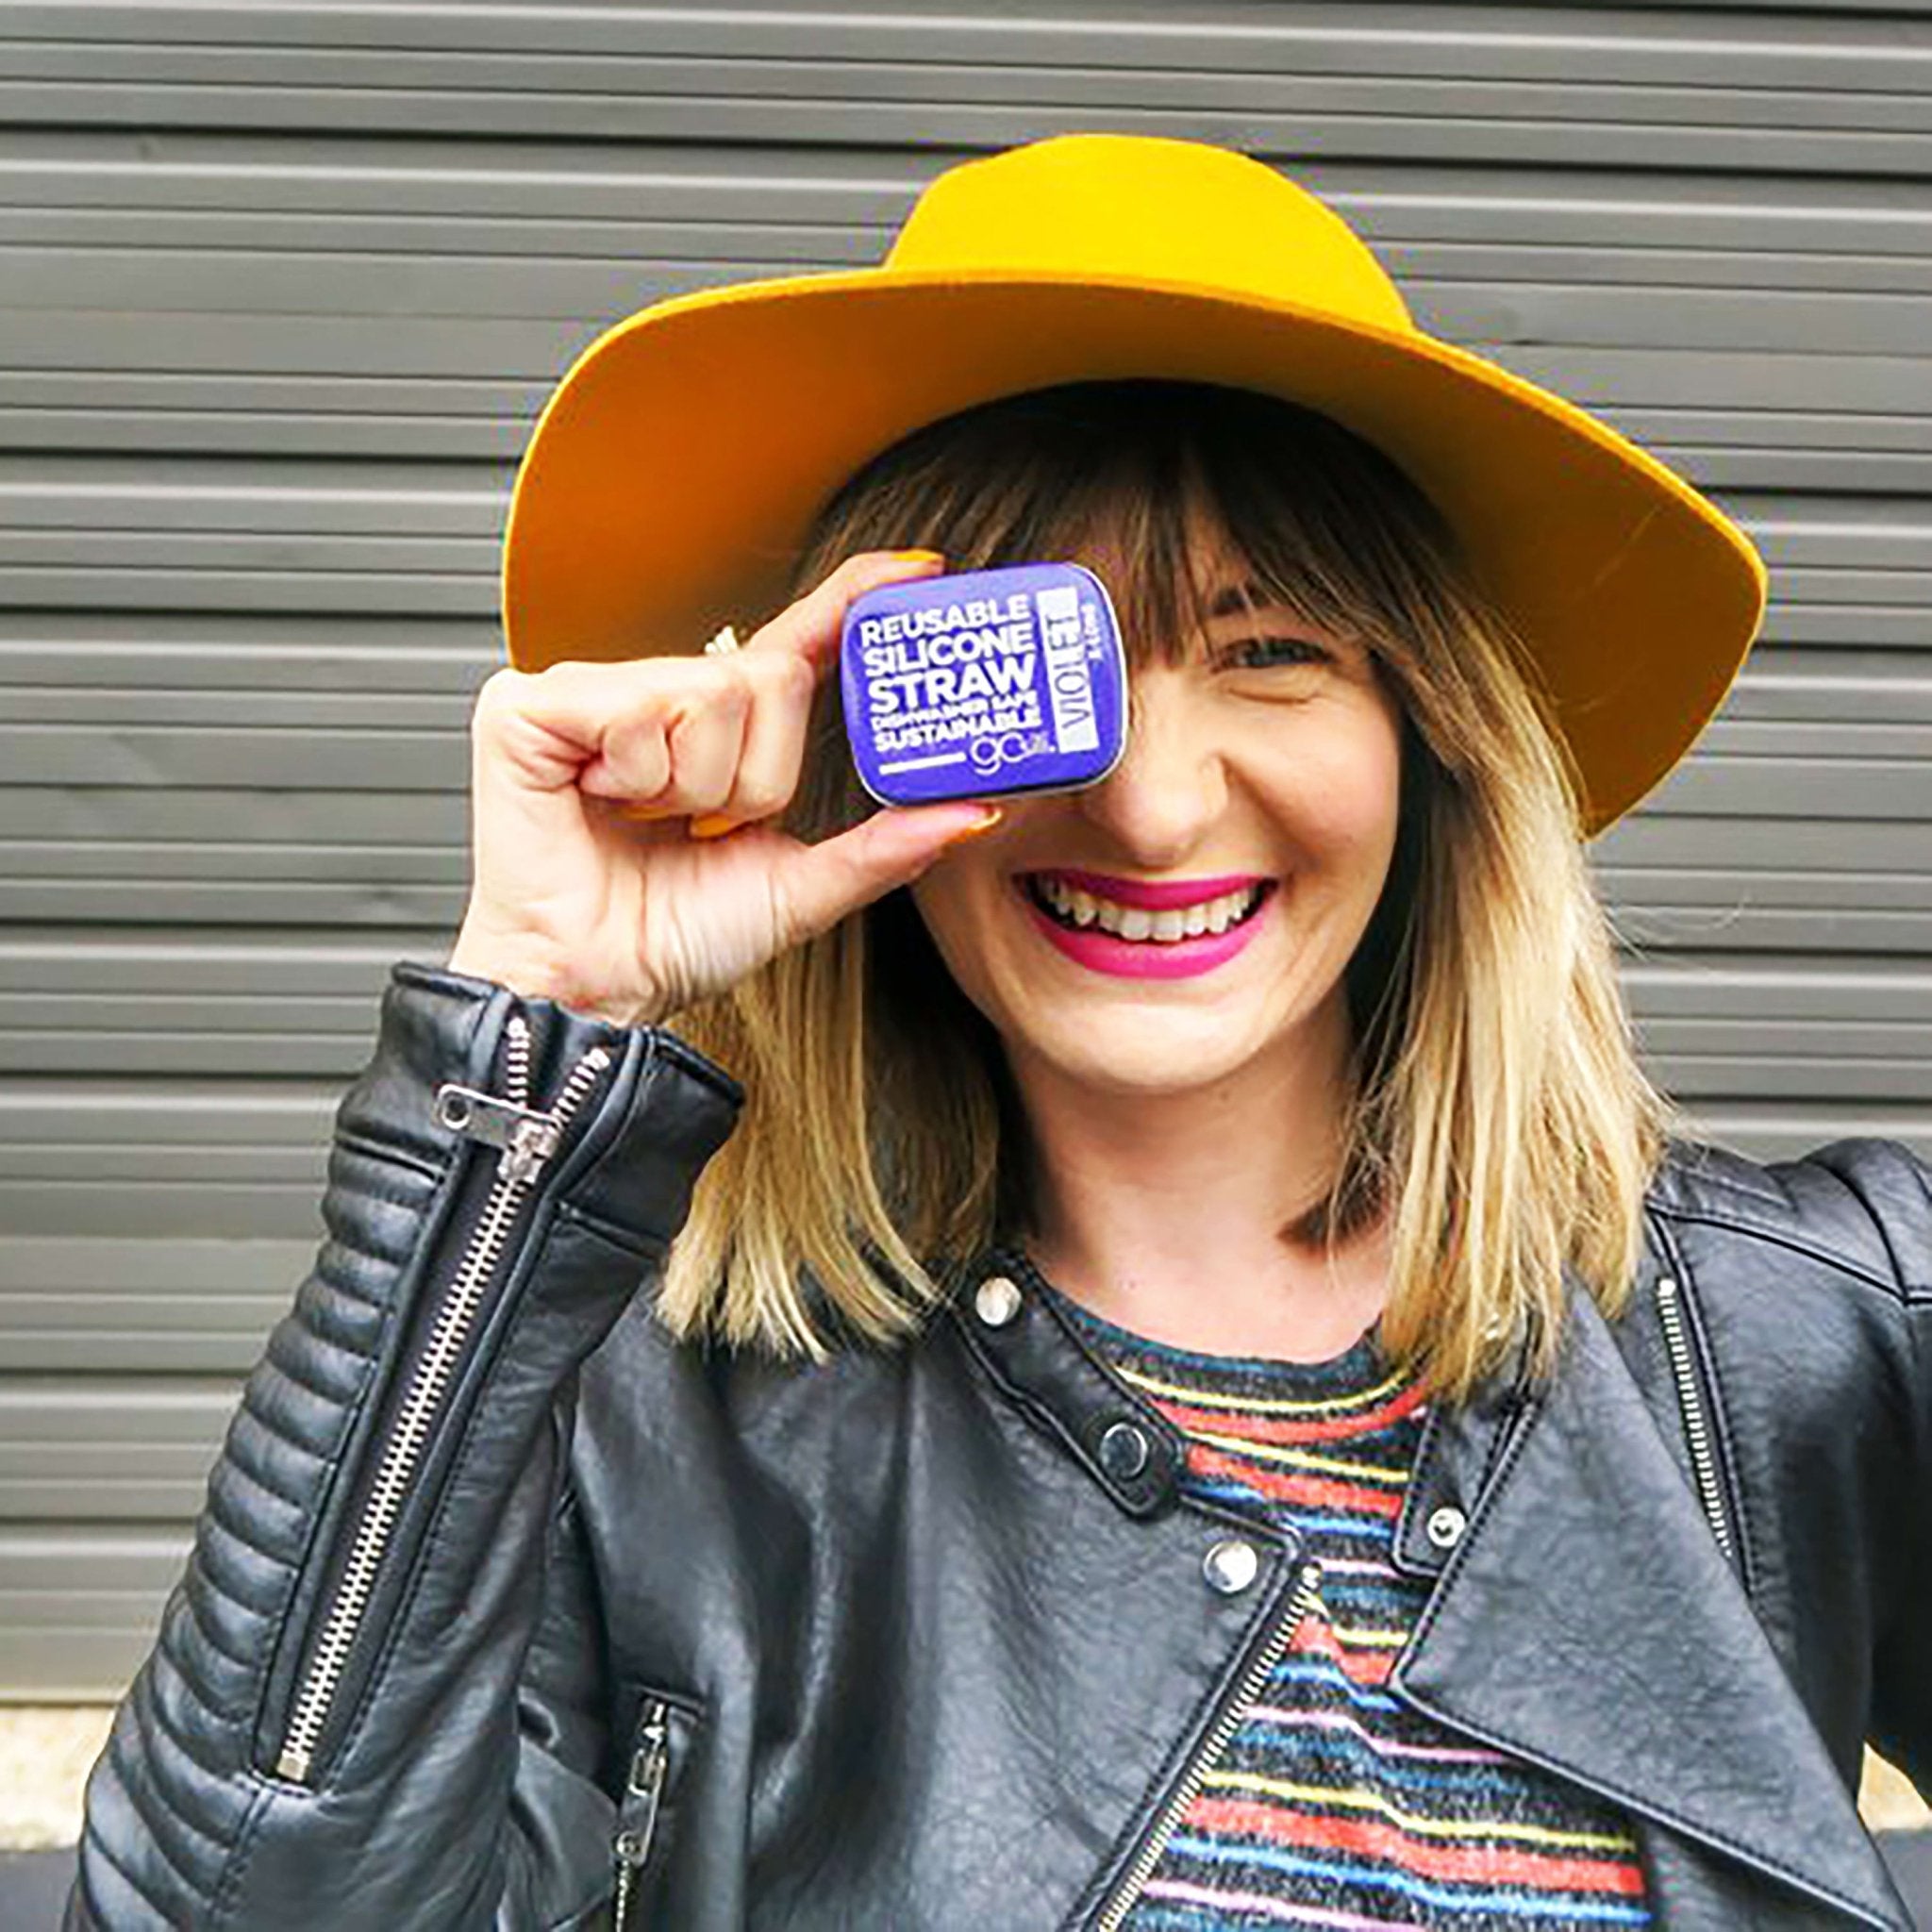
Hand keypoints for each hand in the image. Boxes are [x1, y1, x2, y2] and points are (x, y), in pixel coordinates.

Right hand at [445, 550, 998, 1025]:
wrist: (594, 988)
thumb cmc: (669, 939)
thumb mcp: (801, 889)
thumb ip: (884, 848)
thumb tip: (970, 813)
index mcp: (722, 732)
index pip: (798, 644)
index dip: (853, 599)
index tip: (917, 572)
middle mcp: (660, 696)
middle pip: (765, 676)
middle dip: (756, 775)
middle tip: (704, 825)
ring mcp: (594, 693)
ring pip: (708, 692)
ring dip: (696, 783)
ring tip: (648, 820)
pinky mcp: (531, 704)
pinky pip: (636, 708)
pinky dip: (635, 774)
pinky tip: (602, 804)